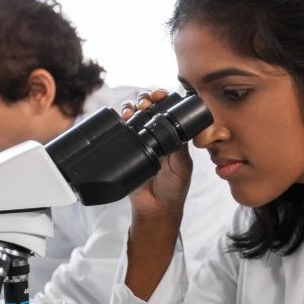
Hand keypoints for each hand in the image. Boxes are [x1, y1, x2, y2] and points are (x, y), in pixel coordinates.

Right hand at [120, 90, 192, 221]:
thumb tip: (176, 131)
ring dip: (131, 106)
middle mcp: (156, 134)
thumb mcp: (182, 167)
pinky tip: (122, 118)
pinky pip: (122, 131)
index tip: (161, 96)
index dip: (164, 98)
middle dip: (146, 98)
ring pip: (134, 115)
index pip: (168, 110)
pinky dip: (120, 121)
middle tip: (146, 102)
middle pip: (148, 107)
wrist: (156, 208)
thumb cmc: (174, 188)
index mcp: (173, 135)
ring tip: (132, 109)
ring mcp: (140, 140)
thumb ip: (179, 150)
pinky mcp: (128, 148)